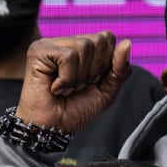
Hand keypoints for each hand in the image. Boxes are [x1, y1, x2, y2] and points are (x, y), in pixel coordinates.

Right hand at [15, 33, 133, 134]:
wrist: (53, 128)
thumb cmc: (74, 111)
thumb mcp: (106, 91)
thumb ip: (119, 68)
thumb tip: (127, 43)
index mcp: (80, 47)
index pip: (108, 38)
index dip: (107, 63)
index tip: (91, 82)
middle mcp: (65, 42)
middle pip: (99, 40)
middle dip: (94, 70)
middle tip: (77, 86)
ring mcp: (50, 44)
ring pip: (84, 46)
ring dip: (79, 76)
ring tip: (66, 88)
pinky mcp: (39, 51)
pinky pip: (68, 56)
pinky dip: (67, 78)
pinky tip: (55, 87)